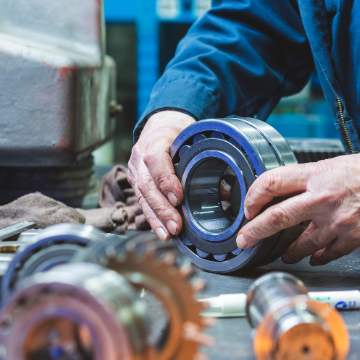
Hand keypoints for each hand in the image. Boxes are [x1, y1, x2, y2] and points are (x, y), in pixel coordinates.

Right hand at [128, 111, 195, 241]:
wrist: (158, 125)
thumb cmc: (179, 133)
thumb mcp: (194, 138)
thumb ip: (206, 163)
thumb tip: (225, 193)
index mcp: (156, 139)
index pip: (155, 160)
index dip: (165, 180)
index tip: (178, 198)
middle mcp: (140, 156)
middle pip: (146, 186)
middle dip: (162, 209)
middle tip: (176, 226)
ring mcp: (134, 169)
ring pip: (141, 197)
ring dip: (156, 219)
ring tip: (168, 234)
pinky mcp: (133, 181)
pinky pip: (140, 202)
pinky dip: (152, 218)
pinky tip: (162, 231)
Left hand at [236, 149, 359, 265]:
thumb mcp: (330, 166)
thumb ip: (304, 182)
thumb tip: (277, 198)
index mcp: (315, 176)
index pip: (271, 183)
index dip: (253, 197)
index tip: (248, 209)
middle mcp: (322, 198)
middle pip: (276, 218)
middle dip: (253, 232)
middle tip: (243, 241)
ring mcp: (337, 221)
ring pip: (299, 245)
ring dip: (288, 252)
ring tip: (285, 253)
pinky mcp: (352, 237)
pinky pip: (325, 254)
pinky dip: (316, 257)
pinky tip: (313, 256)